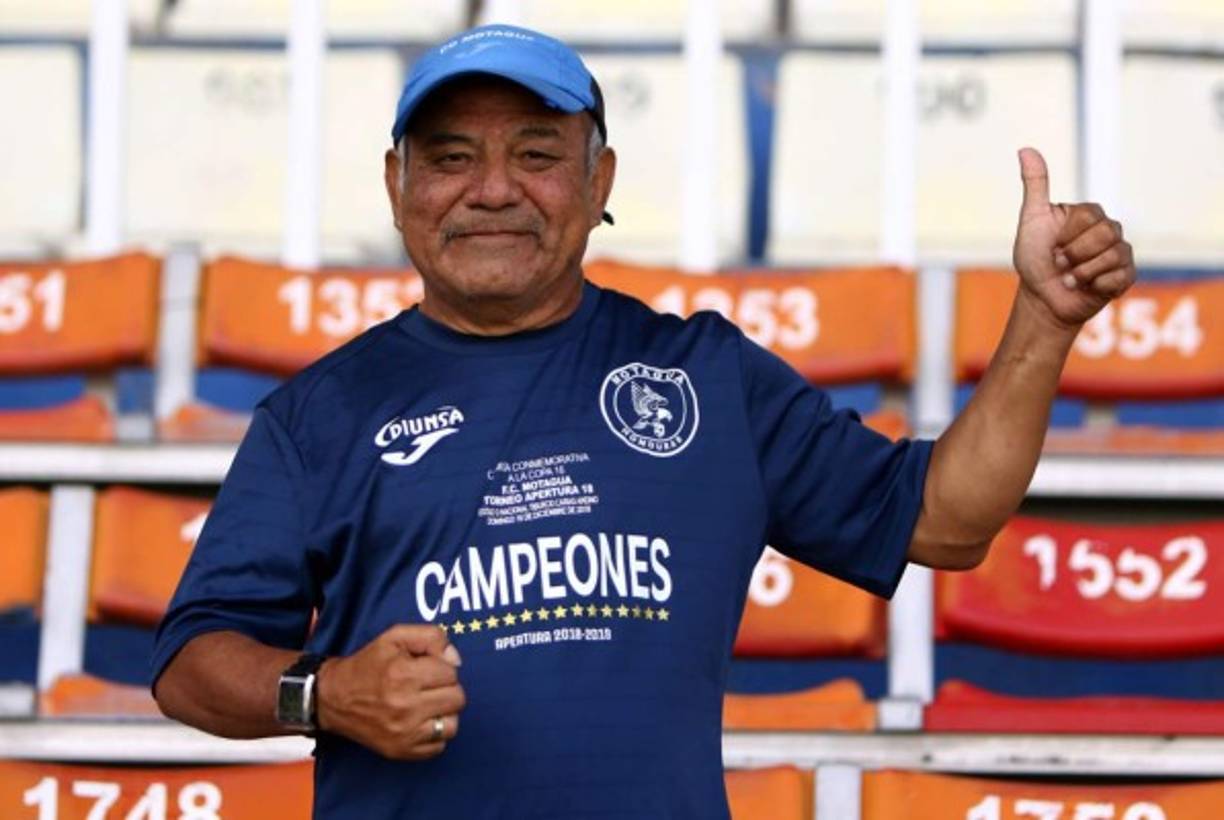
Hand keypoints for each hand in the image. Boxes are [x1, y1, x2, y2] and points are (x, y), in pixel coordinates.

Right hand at [316, 624, 464, 759]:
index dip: (441, 668)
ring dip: (444, 713)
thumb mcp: (395, 637)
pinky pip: (439, 746)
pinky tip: (421, 722)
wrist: (334, 699)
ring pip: (452, 725)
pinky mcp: (401, 751)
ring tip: (428, 705)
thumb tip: (455, 660)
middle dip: (446, 688)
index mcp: (404, 675)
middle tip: (428, 687)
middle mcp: (405, 706)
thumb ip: (431, 637)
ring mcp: (404, 733)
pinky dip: (434, 734)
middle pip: (456, 698)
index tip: (427, 669)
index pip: (451, 673)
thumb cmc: (368, 665)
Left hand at [1012, 147, 1135, 328]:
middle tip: (1060, 263)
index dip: (1065, 236)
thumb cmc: (1035, 259)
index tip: (1052, 246)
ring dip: (1081, 273)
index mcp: (1089, 214)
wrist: (1041, 299)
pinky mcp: (1126, 276)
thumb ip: (1036, 185)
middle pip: (1104, 235)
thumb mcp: (1032, 219)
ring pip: (1112, 256)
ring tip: (1070, 277)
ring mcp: (1120, 252)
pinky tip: (1086, 287)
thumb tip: (1025, 149)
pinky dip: (1095, 286)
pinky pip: (1119, 277)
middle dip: (1073, 255)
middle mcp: (1109, 230)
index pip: (1088, 217)